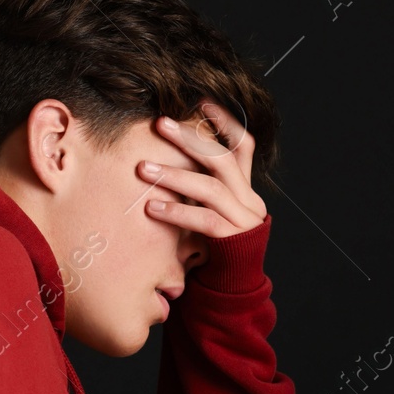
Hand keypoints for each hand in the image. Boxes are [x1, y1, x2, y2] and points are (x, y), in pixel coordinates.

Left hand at [141, 100, 267, 236]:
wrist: (229, 290)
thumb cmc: (210, 248)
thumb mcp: (207, 211)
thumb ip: (199, 186)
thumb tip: (167, 153)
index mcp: (246, 188)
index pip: (243, 145)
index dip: (225, 121)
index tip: (200, 102)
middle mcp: (250, 200)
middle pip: (223, 159)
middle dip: (190, 138)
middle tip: (159, 124)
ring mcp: (245, 220)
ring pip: (211, 188)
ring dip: (174, 175)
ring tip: (143, 170)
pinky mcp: (234, 241)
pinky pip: (204, 221)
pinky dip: (177, 212)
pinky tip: (152, 208)